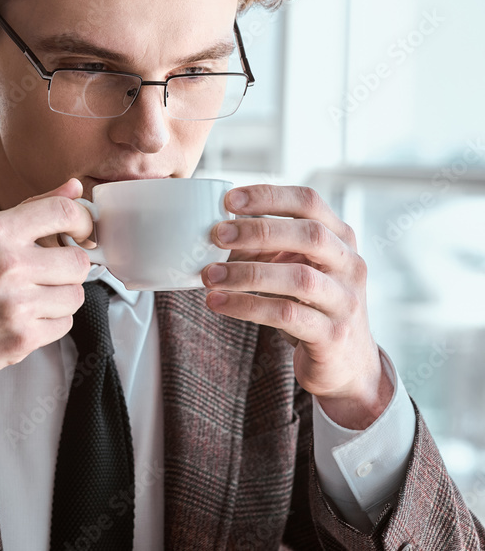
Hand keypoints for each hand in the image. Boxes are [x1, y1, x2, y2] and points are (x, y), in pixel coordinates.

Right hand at [0, 178, 92, 419]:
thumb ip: (26, 212)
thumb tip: (74, 187)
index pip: (63, 211)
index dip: (82, 220)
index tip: (80, 231)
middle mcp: (7, 266)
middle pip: (79, 260)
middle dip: (70, 265)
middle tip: (50, 271)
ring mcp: (16, 306)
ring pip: (76, 295)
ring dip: (61, 296)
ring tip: (31, 296)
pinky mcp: (21, 341)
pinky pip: (63, 325)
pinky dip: (50, 322)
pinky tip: (22, 318)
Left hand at [200, 185, 392, 429]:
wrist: (345, 363)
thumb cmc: (311, 305)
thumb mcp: (294, 268)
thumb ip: (266, 248)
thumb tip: (218, 231)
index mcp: (340, 238)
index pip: (309, 202)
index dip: (269, 196)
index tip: (229, 199)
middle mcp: (350, 264)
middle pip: (309, 235)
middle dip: (258, 231)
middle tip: (216, 235)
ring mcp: (345, 300)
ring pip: (298, 277)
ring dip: (247, 273)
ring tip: (209, 275)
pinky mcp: (333, 334)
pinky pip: (287, 315)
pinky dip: (247, 306)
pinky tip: (218, 303)